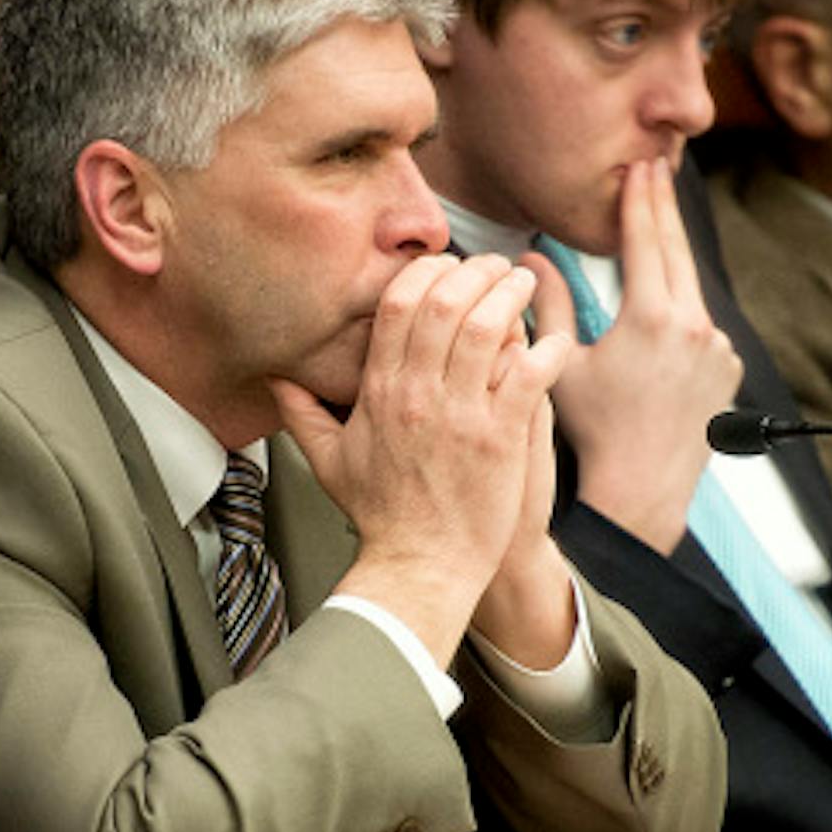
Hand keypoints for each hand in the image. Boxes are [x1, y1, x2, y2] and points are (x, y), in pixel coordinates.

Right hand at [274, 254, 569, 665]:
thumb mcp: (327, 461)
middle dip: (475, 271)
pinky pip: (527, 375)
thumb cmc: (382, 517)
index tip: (449, 267)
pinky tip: (555, 340)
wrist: (420, 566)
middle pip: (445, 303)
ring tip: (524, 283)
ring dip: (510, 296)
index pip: (399, 305)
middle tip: (496, 265)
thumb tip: (276, 381)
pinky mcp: (499, 439)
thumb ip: (301, 413)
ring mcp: (460, 415)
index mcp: (380, 392)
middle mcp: (418, 396)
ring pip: (487, 327)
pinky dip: (545, 350)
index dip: (427, 273)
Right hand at [524, 157, 741, 553]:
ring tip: (656, 236)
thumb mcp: (561, 363)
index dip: (640, 199)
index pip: (646, 240)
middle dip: (664, 208)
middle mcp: (696, 326)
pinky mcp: (729, 369)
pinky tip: (666, 319)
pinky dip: (685, 315)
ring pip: (692, 291)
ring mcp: (719, 349)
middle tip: (656, 169)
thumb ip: (549, 305)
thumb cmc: (594, 431)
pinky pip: (704, 328)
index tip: (639, 166)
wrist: (642, 489)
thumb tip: (533, 260)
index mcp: (652, 317)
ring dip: (672, 266)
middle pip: (679, 250)